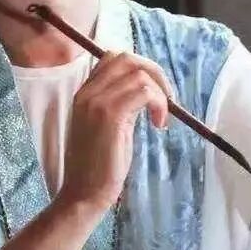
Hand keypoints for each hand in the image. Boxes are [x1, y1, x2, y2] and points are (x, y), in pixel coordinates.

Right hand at [59, 51, 173, 211]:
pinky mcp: (111, 116)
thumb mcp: (107, 124)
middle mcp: (88, 91)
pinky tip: (158, 124)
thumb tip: (147, 89)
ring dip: (160, 92)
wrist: (84, 191)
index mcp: (84, 92)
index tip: (154, 92)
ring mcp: (97, 102)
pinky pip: (145, 92)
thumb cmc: (98, 164)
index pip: (113, 58)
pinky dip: (159, 103)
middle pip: (128, 58)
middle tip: (166, 98)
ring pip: (139, 74)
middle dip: (154, 72)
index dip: (140, 68)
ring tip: (161, 117)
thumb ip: (119, 103)